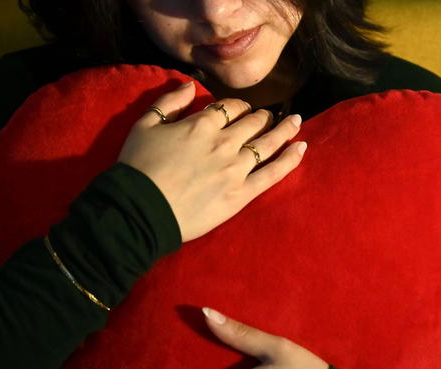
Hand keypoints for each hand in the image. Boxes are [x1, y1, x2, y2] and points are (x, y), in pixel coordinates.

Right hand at [116, 80, 306, 242]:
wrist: (141, 210)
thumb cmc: (138, 167)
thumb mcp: (144, 125)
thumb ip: (168, 102)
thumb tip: (188, 85)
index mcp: (202, 124)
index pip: (229, 107)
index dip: (237, 106)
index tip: (241, 109)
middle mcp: (224, 142)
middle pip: (252, 122)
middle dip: (262, 117)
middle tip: (268, 116)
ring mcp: (236, 168)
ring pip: (268, 143)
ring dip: (284, 129)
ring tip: (296, 121)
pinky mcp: (241, 194)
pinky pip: (273, 173)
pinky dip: (291, 159)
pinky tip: (302, 148)